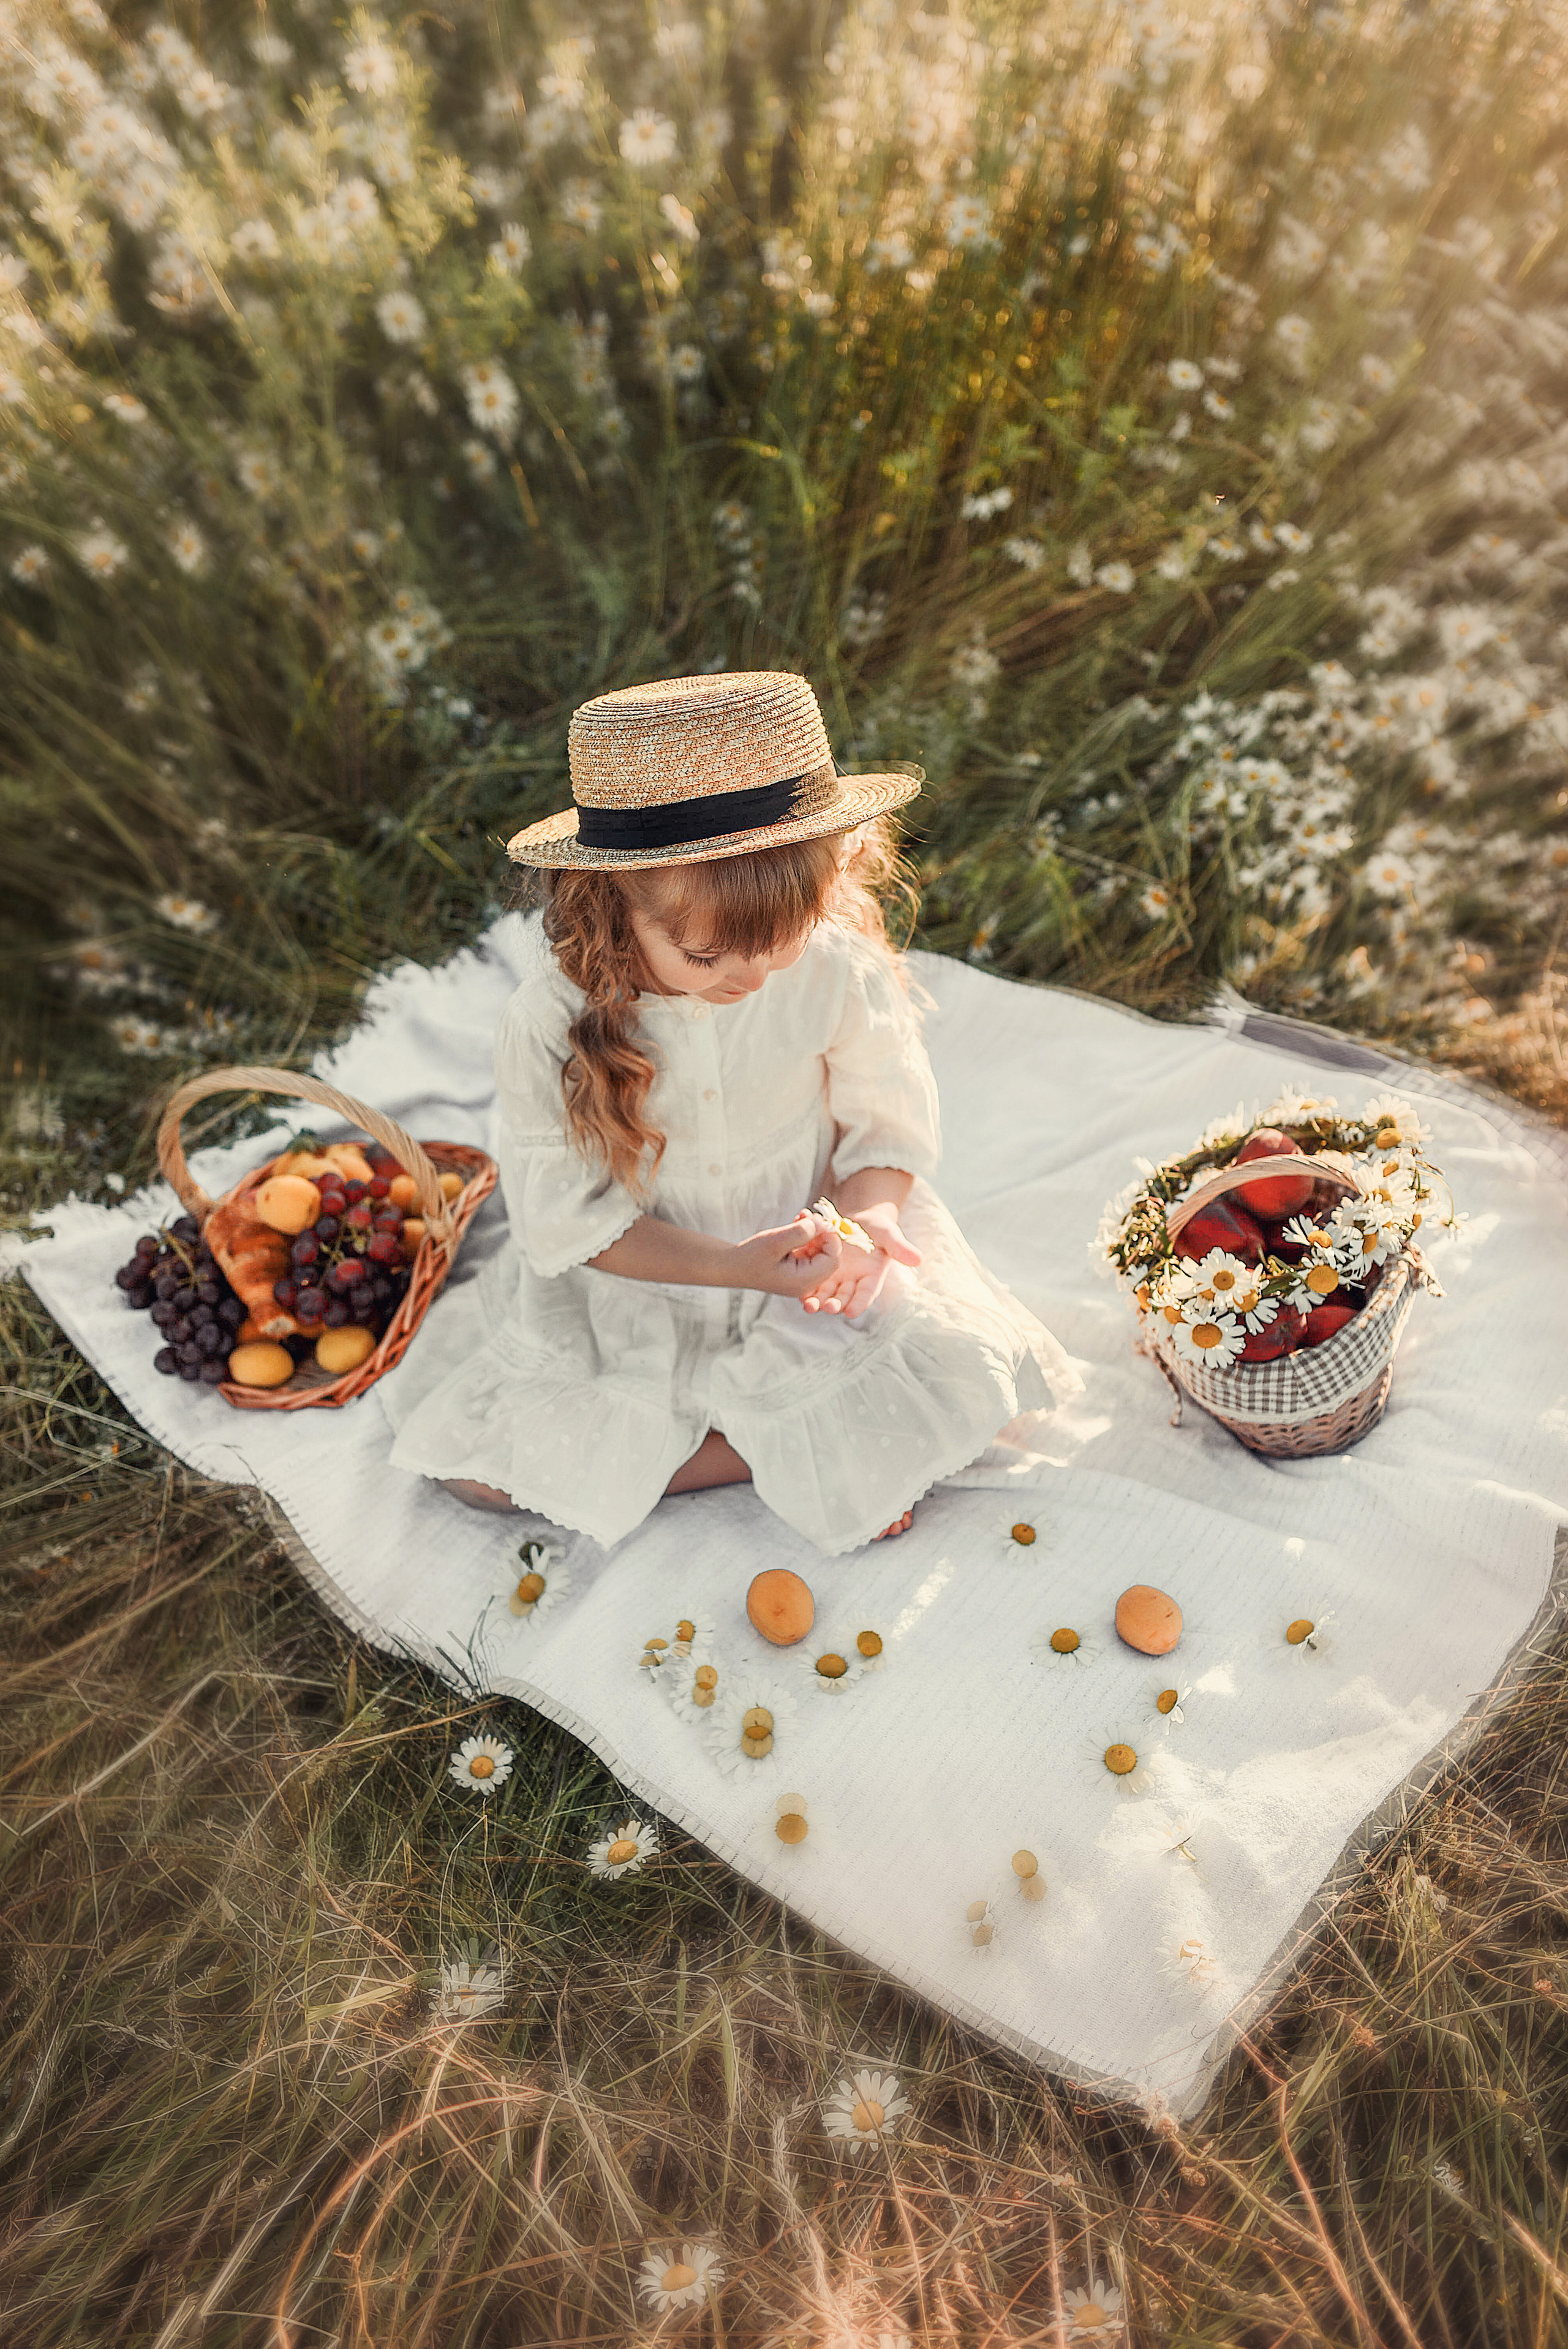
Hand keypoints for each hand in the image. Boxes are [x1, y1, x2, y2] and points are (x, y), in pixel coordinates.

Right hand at [734, 1210, 842, 1298]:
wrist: (730, 1266)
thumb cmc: (750, 1256)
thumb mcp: (776, 1241)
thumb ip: (801, 1232)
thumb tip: (823, 1223)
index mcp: (804, 1281)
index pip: (832, 1260)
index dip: (830, 1238)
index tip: (818, 1220)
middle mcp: (806, 1284)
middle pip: (828, 1256)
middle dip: (821, 1233)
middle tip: (808, 1215)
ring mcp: (801, 1278)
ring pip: (819, 1252)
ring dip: (813, 1232)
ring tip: (801, 1216)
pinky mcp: (795, 1271)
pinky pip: (808, 1252)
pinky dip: (805, 1237)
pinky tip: (796, 1224)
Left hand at [798, 1200, 921, 1318]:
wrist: (858, 1219)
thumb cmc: (879, 1228)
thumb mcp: (890, 1235)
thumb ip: (900, 1248)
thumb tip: (919, 1259)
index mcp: (871, 1278)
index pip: (866, 1295)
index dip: (859, 1304)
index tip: (851, 1312)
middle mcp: (851, 1281)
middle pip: (842, 1298)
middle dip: (833, 1305)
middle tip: (825, 1308)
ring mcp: (833, 1275)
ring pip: (822, 1291)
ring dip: (814, 1298)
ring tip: (806, 1304)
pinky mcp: (817, 1264)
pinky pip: (809, 1271)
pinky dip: (803, 1274)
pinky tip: (795, 1280)